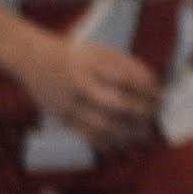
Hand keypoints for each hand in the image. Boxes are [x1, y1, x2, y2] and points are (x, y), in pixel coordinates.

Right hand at [24, 30, 165, 149]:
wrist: (32, 59)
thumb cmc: (74, 55)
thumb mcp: (100, 50)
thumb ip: (126, 64)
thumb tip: (153, 83)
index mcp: (92, 63)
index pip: (127, 79)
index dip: (147, 90)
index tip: (160, 95)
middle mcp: (80, 83)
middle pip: (117, 104)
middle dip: (141, 113)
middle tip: (155, 114)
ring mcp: (69, 102)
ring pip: (103, 124)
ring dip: (127, 132)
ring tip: (143, 133)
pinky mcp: (61, 117)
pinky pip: (86, 134)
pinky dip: (106, 142)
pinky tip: (121, 143)